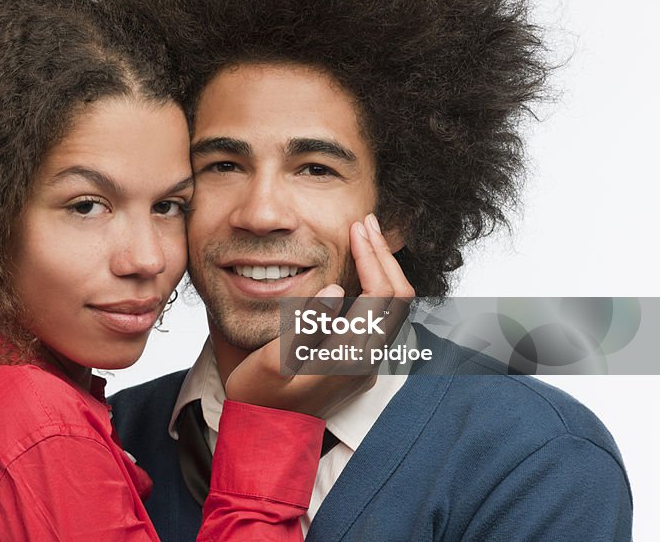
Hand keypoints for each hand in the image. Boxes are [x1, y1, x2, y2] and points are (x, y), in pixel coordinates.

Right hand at [225, 214, 414, 417]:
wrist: (266, 436)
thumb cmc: (260, 397)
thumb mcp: (272, 361)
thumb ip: (305, 324)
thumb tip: (338, 289)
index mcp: (349, 354)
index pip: (382, 295)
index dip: (372, 256)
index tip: (355, 229)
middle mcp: (367, 360)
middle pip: (399, 299)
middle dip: (384, 255)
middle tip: (366, 223)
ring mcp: (366, 364)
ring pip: (394, 309)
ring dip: (383, 270)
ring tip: (363, 239)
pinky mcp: (359, 365)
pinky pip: (380, 319)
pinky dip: (376, 287)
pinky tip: (356, 272)